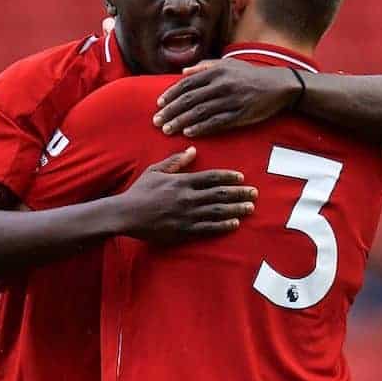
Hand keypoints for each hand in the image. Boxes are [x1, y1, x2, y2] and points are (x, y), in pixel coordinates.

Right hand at [119, 147, 256, 242]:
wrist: (127, 214)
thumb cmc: (140, 191)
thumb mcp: (156, 171)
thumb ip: (176, 161)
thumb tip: (193, 150)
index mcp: (182, 181)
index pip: (211, 177)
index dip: (228, 177)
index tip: (241, 177)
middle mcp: (188, 197)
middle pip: (219, 194)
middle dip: (239, 193)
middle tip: (255, 193)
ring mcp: (187, 215)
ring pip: (217, 211)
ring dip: (236, 209)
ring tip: (250, 208)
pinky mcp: (184, 230)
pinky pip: (208, 228)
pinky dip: (223, 226)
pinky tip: (235, 224)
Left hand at [154, 58, 295, 136]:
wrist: (279, 86)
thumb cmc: (250, 75)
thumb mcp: (228, 64)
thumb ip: (204, 66)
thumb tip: (182, 72)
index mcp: (217, 71)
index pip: (187, 83)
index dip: (171, 94)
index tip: (159, 105)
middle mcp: (222, 84)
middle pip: (190, 99)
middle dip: (171, 111)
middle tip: (157, 121)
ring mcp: (232, 100)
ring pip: (200, 112)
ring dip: (181, 122)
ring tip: (167, 130)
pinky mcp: (240, 114)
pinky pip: (217, 123)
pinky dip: (201, 128)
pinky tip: (189, 133)